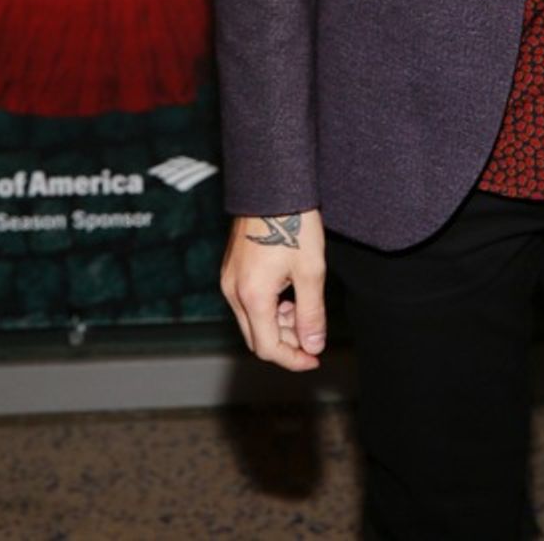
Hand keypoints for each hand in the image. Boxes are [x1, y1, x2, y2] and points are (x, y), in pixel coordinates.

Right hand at [220, 208, 326, 371]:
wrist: (273, 185)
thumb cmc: (294, 222)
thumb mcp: (310, 271)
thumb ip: (311, 314)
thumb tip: (312, 347)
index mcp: (252, 296)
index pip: (267, 348)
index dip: (293, 359)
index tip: (315, 358)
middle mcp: (233, 291)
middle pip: (256, 337)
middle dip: (285, 343)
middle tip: (312, 335)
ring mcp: (229, 278)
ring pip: (251, 320)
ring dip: (277, 324)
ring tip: (302, 306)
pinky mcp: (231, 268)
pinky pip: (246, 301)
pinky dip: (267, 307)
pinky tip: (287, 292)